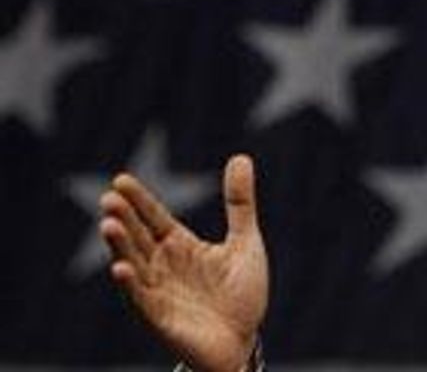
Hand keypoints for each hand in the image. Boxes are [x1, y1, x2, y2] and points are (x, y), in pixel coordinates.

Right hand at [99, 154, 268, 371]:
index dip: (139, 200)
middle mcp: (164, 266)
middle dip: (124, 219)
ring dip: (120, 247)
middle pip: (139, 238)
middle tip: (109, 199)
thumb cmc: (241, 293)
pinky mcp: (161, 318)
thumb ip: (239, 203)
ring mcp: (159, 292)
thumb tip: (240, 157)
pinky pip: (142, 300)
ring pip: (134, 264)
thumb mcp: (245, 242)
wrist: (244, 341)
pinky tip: (121, 268)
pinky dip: (131, 285)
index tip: (121, 179)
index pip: (154, 218)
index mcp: (181, 246)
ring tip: (108, 225)